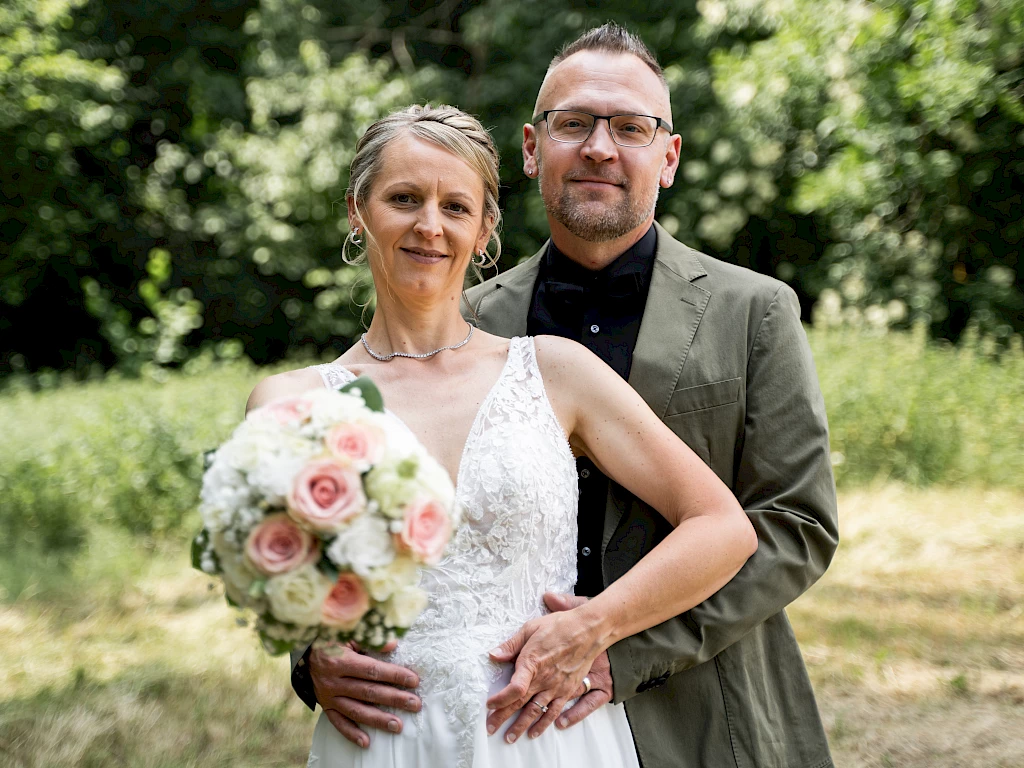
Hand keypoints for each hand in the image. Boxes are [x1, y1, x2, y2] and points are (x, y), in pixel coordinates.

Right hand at [309, 640, 420, 747]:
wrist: (305, 652)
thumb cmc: (332, 639)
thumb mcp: (349, 633)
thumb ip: (370, 639)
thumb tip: (392, 645)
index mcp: (341, 661)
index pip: (372, 671)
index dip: (394, 675)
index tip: (414, 680)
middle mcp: (334, 681)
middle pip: (369, 692)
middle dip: (394, 699)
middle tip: (415, 704)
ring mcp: (329, 696)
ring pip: (356, 711)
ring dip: (378, 720)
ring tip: (398, 726)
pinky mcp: (326, 706)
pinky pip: (338, 723)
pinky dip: (351, 734)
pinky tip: (366, 742)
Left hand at [485, 592, 605, 742]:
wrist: (588, 631)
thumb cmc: (559, 626)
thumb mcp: (531, 628)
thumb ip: (511, 644)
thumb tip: (493, 655)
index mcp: (532, 662)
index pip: (514, 689)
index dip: (500, 700)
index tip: (489, 704)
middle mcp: (544, 678)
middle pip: (520, 703)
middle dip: (503, 717)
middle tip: (490, 729)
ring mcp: (556, 686)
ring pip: (535, 711)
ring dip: (521, 725)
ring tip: (509, 738)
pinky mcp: (567, 690)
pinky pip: (553, 711)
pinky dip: (543, 723)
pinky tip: (534, 732)